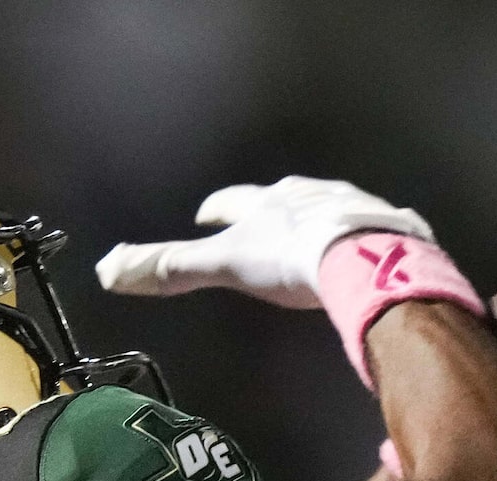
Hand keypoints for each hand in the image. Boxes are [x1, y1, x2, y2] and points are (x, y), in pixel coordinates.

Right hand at [97, 177, 432, 308]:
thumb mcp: (224, 263)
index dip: (216, 210)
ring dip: (315, 218)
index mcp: (265, 203)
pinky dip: (360, 236)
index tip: (206, 214)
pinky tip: (362, 250)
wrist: (364, 256)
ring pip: (325, 206)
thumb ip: (173, 268)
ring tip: (311, 236)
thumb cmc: (287, 258)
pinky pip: (370, 227)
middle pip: (280, 197)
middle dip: (269, 210)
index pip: (231, 202)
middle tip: (262, 221)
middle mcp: (307, 194)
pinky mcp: (388, 225)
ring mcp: (350, 205)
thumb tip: (109, 269)